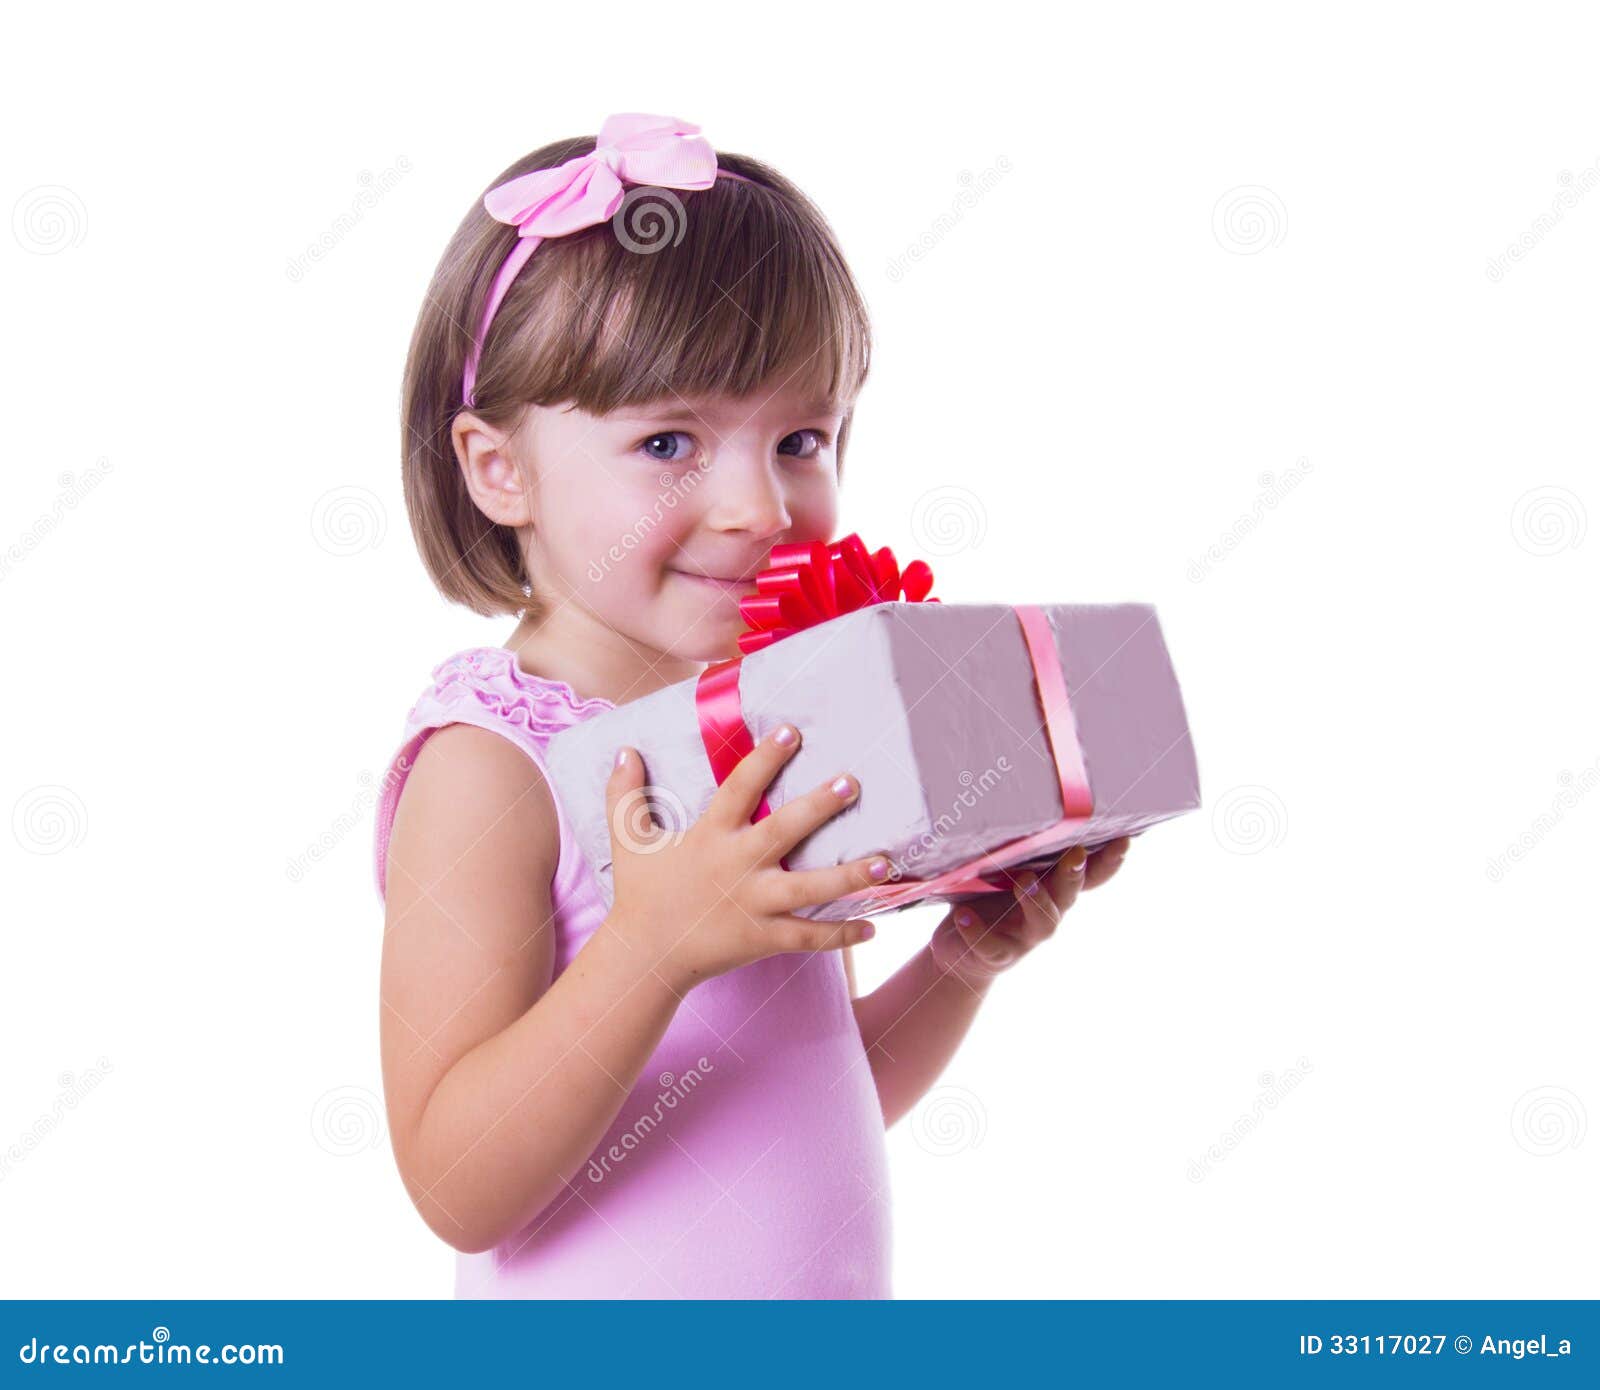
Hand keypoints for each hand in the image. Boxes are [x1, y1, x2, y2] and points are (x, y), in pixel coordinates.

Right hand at [602, 725, 889, 991]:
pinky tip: (874, 926)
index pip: (739, 789)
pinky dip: (841, 935)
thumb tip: (625, 750)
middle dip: (819, 806)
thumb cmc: (641, 893)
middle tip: (851, 782)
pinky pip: (809, 937)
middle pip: (783, 831)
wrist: (643, 957)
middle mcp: (737, 867)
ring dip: (848, 876)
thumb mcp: (628, 839)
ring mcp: (754, 905)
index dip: (765, 759)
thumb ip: (625, 794)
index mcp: (710, 837)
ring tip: (885, 862)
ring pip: (809, 889)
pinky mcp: (763, 939)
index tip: (792, 731)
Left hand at [927, 836, 1132, 985]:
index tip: (1124, 839)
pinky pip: (992, 946)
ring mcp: (1026, 935)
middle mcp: (1048, 910)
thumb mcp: (1003, 870)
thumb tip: (1016, 796)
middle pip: (1069, 893)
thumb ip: (1016, 847)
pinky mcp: (998, 954)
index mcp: (1053, 886)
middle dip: (1074, 874)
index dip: (1109, 860)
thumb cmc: (987, 899)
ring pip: (1043, 921)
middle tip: (1076, 855)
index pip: (1089, 874)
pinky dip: (978, 931)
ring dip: (1037, 900)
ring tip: (1023, 880)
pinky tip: (964, 917)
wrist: (961, 953)